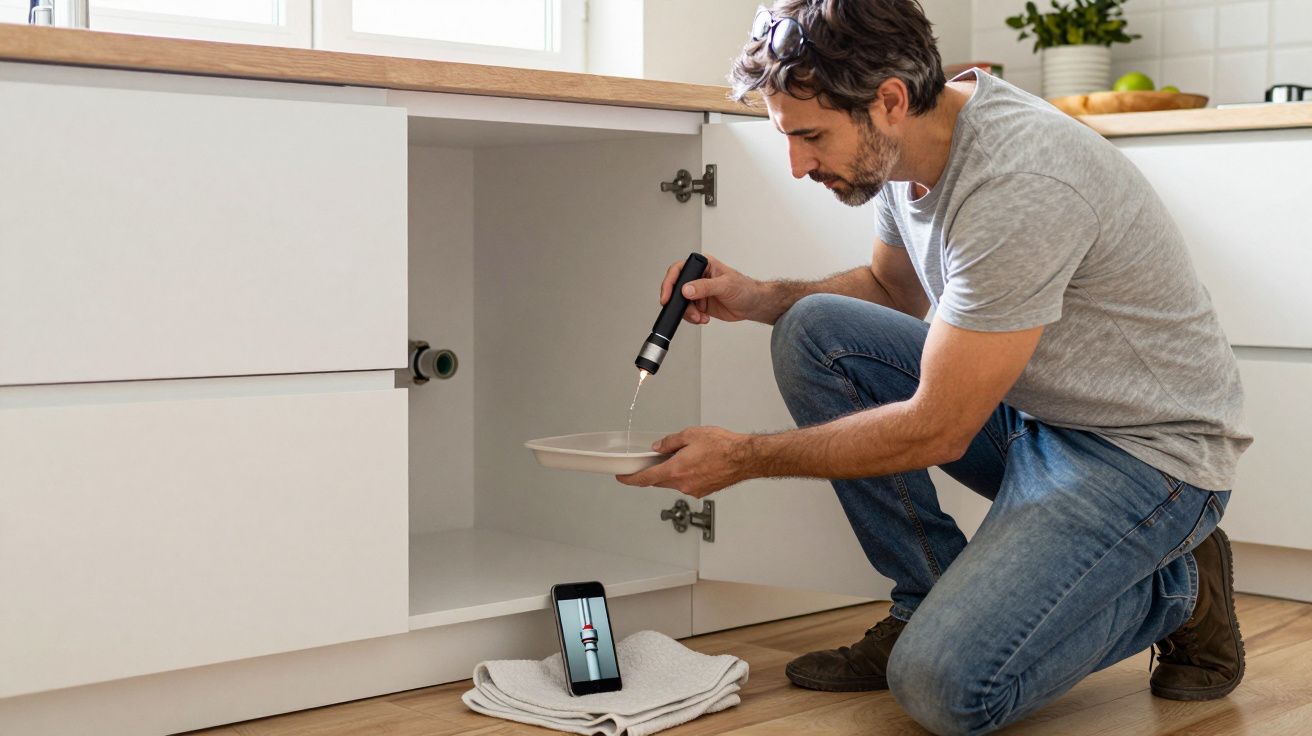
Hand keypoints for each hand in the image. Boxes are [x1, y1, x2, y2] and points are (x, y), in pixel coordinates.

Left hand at [615, 426, 753, 497]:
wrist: (745, 458)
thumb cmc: (723, 446)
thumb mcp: (691, 435)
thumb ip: (670, 442)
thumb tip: (658, 448)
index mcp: (676, 470)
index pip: (646, 478)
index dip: (631, 479)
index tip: (622, 478)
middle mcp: (683, 484)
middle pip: (659, 481)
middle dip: (654, 471)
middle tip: (654, 459)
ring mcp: (693, 489)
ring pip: (674, 482)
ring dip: (672, 472)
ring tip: (685, 456)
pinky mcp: (703, 491)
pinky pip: (687, 484)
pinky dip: (685, 475)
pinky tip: (695, 464)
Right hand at [658, 254, 772, 324]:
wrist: (753, 305)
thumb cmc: (745, 289)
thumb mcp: (725, 285)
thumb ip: (704, 287)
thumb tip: (687, 289)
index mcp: (703, 265)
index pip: (679, 270)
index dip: (670, 283)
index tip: (667, 296)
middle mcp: (698, 277)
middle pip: (676, 288)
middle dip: (679, 303)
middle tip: (684, 311)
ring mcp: (698, 292)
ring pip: (681, 303)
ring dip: (688, 313)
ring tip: (700, 317)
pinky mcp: (700, 304)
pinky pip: (688, 312)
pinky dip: (693, 318)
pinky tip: (703, 318)